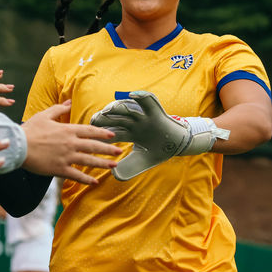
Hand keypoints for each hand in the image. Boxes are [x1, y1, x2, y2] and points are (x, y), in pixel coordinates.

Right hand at [21, 101, 121, 184]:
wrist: (18, 146)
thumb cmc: (30, 130)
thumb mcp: (45, 115)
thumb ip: (59, 109)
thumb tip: (69, 101)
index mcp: (67, 130)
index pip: (90, 131)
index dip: (102, 133)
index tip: (113, 136)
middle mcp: (70, 143)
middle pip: (93, 146)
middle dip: (108, 150)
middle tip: (119, 152)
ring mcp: (66, 157)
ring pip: (88, 161)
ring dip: (102, 164)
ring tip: (114, 166)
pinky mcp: (59, 169)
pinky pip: (76, 175)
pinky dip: (86, 179)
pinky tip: (94, 182)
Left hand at [90, 91, 228, 179]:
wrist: (179, 144)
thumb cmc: (160, 150)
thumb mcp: (143, 160)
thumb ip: (130, 167)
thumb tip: (115, 175)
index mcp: (130, 132)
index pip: (112, 132)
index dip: (102, 134)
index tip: (92, 136)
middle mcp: (135, 122)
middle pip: (116, 118)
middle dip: (105, 119)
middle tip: (94, 120)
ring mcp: (144, 116)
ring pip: (128, 108)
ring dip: (117, 108)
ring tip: (108, 110)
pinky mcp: (156, 112)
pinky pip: (148, 101)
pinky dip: (141, 96)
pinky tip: (132, 95)